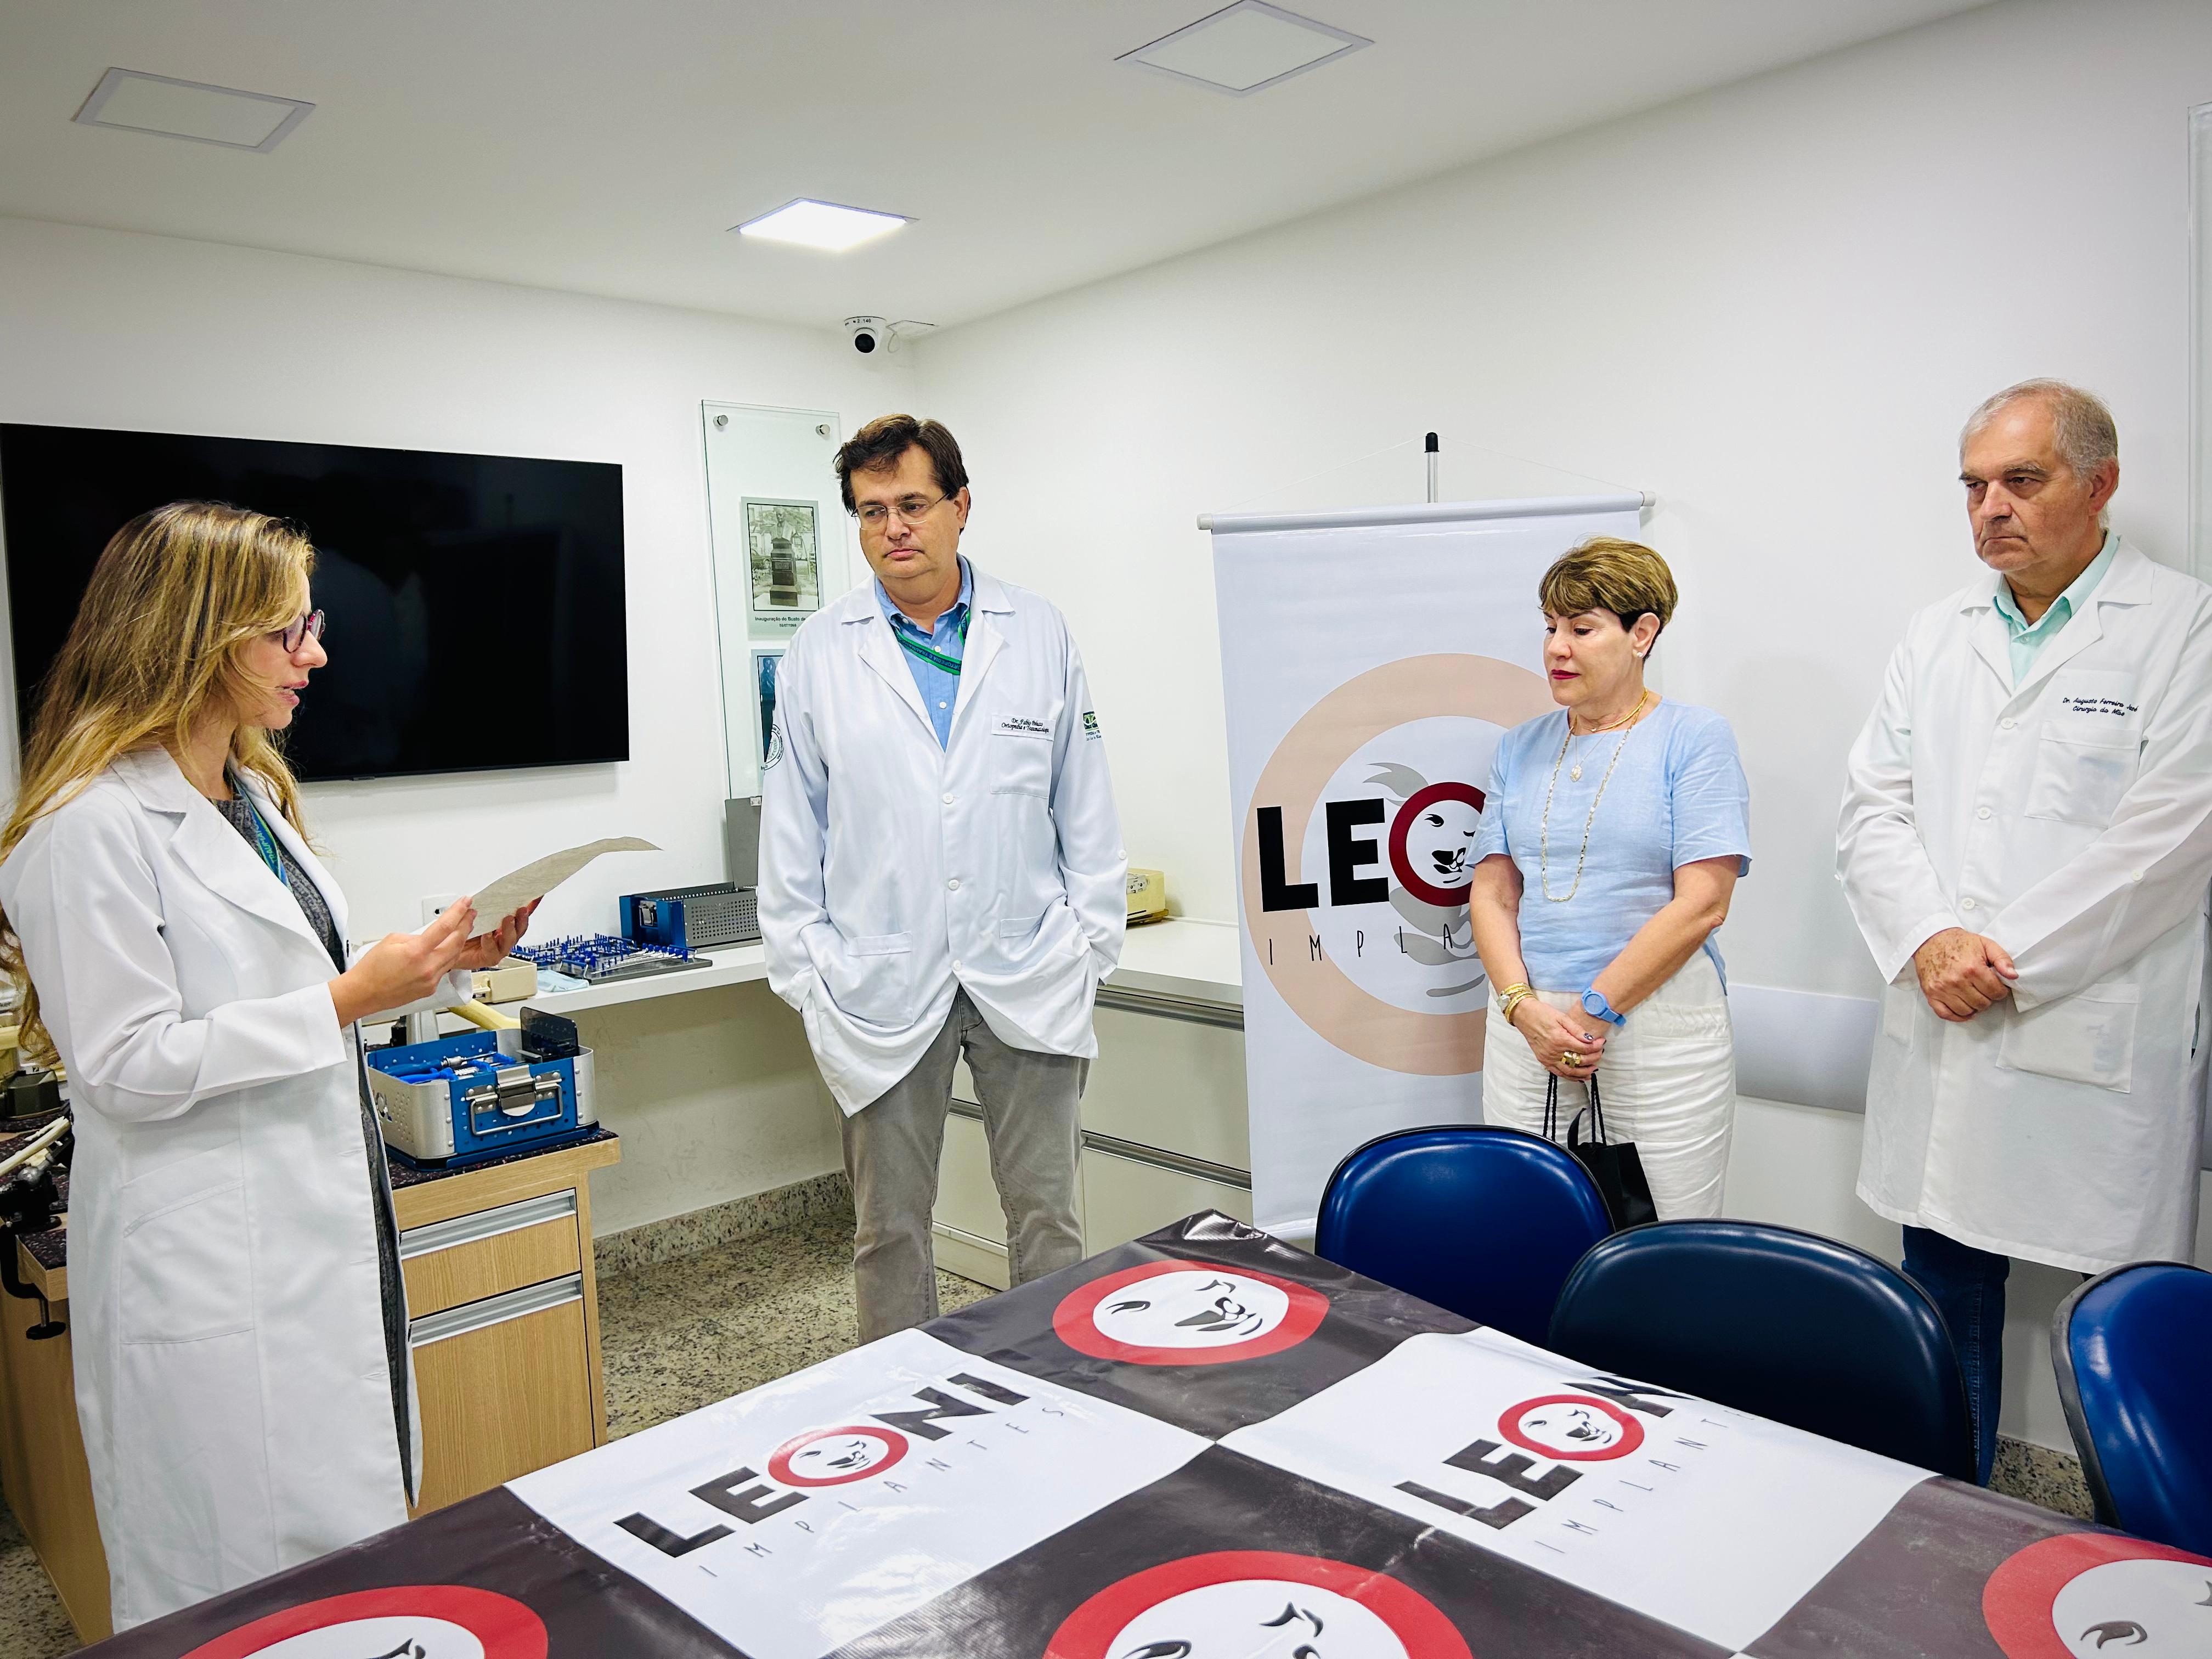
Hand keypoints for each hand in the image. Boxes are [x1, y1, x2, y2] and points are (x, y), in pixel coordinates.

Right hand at [329, 901, 477, 1025]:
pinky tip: (451, 948)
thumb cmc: (372, 970)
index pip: (445, 927)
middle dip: (465, 925)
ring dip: (461, 941)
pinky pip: (446, 969)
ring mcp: (430, 980)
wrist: (363, 993)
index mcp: (417, 952)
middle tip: (469, 914)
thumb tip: (428, 935)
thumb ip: (415, 935)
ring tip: (463, 928)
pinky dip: (450, 956)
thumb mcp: (392, 940)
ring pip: (454, 956)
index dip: (458, 912)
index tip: (465, 903)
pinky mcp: (430, 988)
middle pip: (456, 942)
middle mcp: (427, 968)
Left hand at [453, 898, 539, 971]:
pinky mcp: (490, 957)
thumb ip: (481, 904)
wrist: (447, 950)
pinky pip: (493, 951)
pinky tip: (487, 935)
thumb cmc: (461, 932)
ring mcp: (498, 948)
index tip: (537, 894)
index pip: (520, 913)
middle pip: (520, 927)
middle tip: (521, 909)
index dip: (531, 905)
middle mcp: (503, 936)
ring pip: (510, 940)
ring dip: (509, 929)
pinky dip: (490, 942)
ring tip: (507, 919)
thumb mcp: (472, 913)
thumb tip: (487, 891)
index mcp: (503, 924)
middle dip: (523, 918)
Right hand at [1509, 997, 1606, 1078]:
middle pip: (1579, 1061)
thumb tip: (1590, 1039)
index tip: (1602, 1042)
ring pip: (1570, 1071)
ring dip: (1584, 1072)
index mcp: (1560, 1039)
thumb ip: (1576, 1029)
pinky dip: (1570, 1077)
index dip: (1596, 1046)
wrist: (1524, 1016)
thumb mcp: (1561, 1017)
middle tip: (1600, 1053)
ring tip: (1593, 1069)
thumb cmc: (1542, 1013)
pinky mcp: (1544, 1060)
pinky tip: (1579, 1077)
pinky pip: (1559, 1073)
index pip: (1584, 1048)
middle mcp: (1554, 1051)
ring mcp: (1548, 1058)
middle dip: (1593, 1058)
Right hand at [1913, 927, 2018, 1021]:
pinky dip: (1957, 1016)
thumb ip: (2002, 959)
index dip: (2001, 991)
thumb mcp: (1985, 944)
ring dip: (1974, 1006)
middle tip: (1984, 989)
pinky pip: (1946, 1014)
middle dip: (1987, 998)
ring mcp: (1942, 989)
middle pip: (1982, 1004)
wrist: (1930, 940)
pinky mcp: (1931, 994)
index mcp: (1972, 968)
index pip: (1995, 992)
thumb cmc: (1958, 943)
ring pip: (1966, 1011)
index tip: (1997, 986)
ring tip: (1974, 995)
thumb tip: (2013, 976)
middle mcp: (1956, 980)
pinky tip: (1964, 1010)